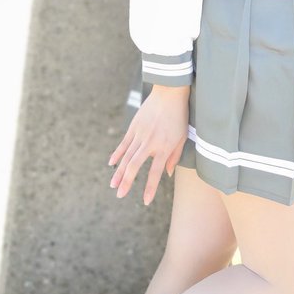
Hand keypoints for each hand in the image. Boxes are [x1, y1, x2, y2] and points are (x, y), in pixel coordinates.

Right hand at [109, 86, 188, 204]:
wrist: (169, 92)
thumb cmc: (179, 116)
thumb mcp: (182, 137)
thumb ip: (174, 157)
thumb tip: (167, 174)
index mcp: (164, 147)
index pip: (155, 172)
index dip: (149, 188)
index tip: (145, 201)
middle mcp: (150, 142)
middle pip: (134, 166)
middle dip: (127, 182)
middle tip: (120, 195)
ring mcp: (140, 134)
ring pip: (126, 156)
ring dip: (118, 172)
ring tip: (113, 185)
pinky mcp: (133, 126)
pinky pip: (123, 143)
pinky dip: (117, 154)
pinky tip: (111, 164)